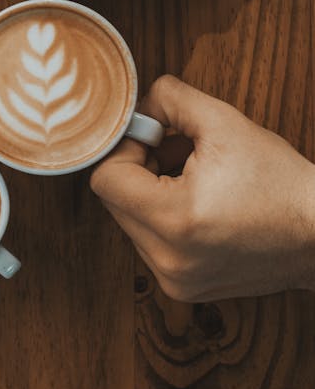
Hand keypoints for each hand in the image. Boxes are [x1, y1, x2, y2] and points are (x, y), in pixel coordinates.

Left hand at [90, 75, 314, 300]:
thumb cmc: (281, 183)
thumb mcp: (225, 123)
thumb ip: (171, 100)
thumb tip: (139, 103)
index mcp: (175, 219)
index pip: (105, 180)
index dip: (125, 148)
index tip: (154, 137)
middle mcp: (168, 259)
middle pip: (114, 201)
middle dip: (137, 168)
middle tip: (175, 150)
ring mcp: (175, 279)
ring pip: (130, 222)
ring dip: (149, 194)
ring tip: (193, 177)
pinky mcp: (184, 288)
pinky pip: (150, 244)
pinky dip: (164, 220)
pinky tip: (199, 205)